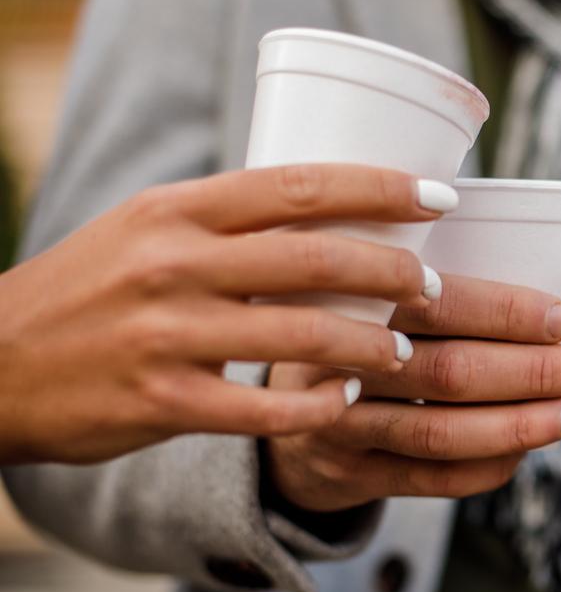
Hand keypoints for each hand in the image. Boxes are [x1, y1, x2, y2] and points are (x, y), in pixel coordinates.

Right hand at [0, 164, 451, 465]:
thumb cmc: (88, 289)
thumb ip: (227, 221)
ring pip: (300, 333)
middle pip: (315, 257)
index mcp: (177, 210)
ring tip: (405, 351)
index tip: (440, 196)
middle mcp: (173, 262)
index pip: (299, 184)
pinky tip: (348, 402)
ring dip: (370, 344)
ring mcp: (166, 333)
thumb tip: (330, 209)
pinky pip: (262, 407)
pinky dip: (316, 405)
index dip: (381, 187)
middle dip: (393, 271)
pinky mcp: (161, 401)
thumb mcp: (145, 230)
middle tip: (435, 287)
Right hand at [266, 275, 560, 511]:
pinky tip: (526, 451)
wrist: (275, 406)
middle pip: (449, 372)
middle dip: (531, 371)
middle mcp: (339, 361)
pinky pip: (430, 479)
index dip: (506, 313)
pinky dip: (486, 467)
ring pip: (442, 432)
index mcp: (351, 297)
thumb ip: (472, 295)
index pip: (439, 303)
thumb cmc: (359, 334)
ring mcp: (340, 425)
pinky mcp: (351, 475)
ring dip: (519, 425)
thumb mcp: (386, 295)